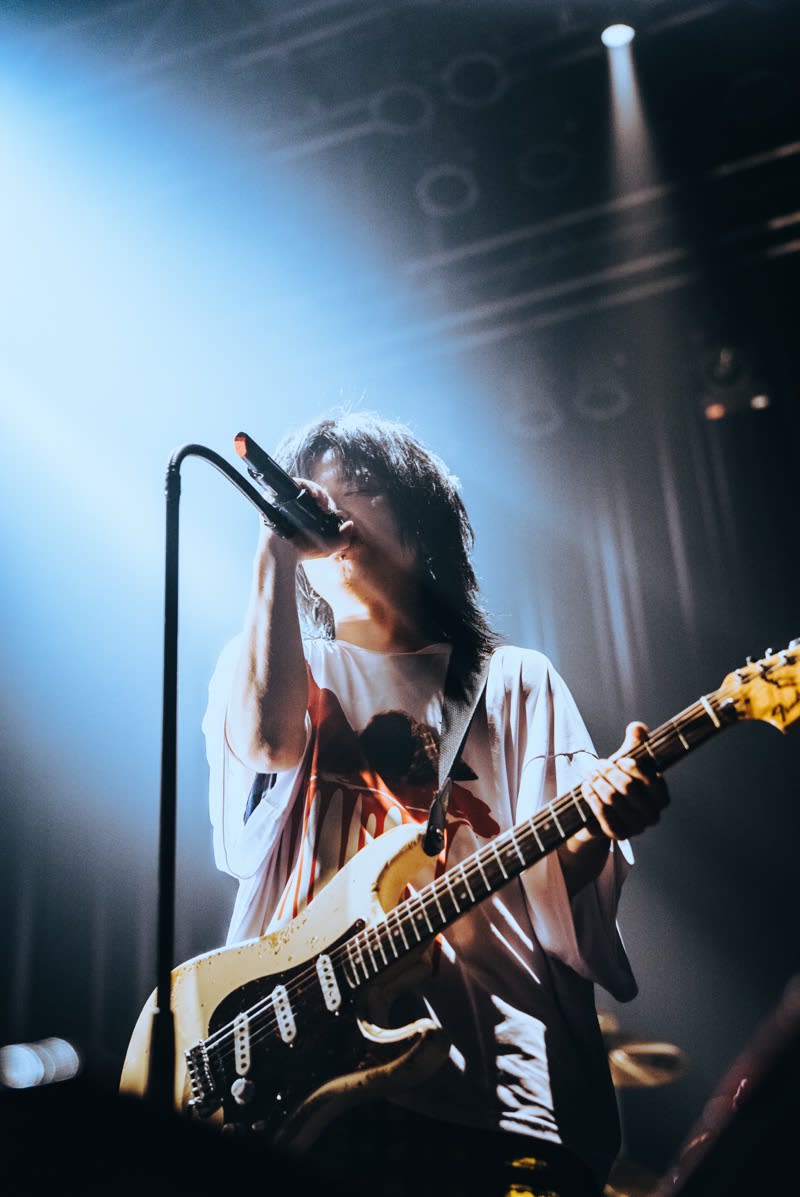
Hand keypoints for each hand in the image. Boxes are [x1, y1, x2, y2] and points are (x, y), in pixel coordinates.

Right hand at [259, 477, 354, 560]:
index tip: (328, 510)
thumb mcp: (329, 548)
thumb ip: (343, 538)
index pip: (320, 500)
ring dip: (316, 490)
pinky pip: (294, 483)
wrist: (283, 553)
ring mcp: (288, 501)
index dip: (327, 502)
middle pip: (314, 491)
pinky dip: (305, 485)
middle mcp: (298, 507)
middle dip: (323, 496)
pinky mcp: (280, 497)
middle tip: (324, 506)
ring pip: (306, 486)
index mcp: (308, 515)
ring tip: (319, 500)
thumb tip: (350, 524)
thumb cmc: (304, 552)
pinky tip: (312, 495)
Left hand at [580, 721, 669, 840]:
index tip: (621, 760)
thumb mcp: (627, 760)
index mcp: (662, 797)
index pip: (652, 780)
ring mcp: (636, 828)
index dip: (634, 768)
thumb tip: (637, 727)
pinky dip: (592, 797)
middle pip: (628, 787)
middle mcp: (653, 816)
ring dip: (597, 782)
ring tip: (590, 774)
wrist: (598, 807)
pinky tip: (586, 787)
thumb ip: (636, 743)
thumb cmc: (618, 780)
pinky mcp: (618, 835)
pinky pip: (603, 814)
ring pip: (613, 799)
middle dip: (610, 772)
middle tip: (599, 765)